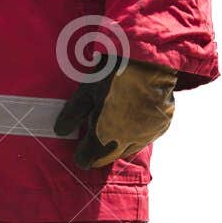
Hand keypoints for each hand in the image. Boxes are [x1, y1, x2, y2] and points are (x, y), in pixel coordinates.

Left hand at [54, 59, 176, 168]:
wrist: (150, 63)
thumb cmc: (112, 76)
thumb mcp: (85, 92)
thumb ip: (72, 115)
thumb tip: (60, 131)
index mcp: (102, 138)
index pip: (87, 159)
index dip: (81, 155)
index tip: (79, 150)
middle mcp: (125, 143)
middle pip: (107, 158)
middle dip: (99, 154)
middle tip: (94, 145)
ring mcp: (145, 136)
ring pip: (128, 150)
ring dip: (118, 145)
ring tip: (112, 133)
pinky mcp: (161, 126)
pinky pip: (146, 137)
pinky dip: (137, 134)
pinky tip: (133, 122)